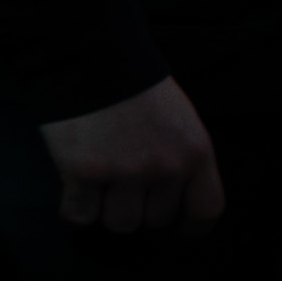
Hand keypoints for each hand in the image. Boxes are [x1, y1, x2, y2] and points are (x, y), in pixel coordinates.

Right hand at [40, 75, 227, 235]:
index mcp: (195, 150)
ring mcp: (125, 172)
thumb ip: (181, 155)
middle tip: (121, 185)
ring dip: (106, 208)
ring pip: (120, 224)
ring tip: (97, 180)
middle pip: (156, 220)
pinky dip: (74, 206)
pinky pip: (80, 216)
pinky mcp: (84, 173)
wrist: (89, 53)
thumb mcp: (178, 116)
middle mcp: (166, 166)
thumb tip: (170, 195)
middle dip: (139, 208)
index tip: (176, 228)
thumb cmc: (132, 80)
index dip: (190, 226)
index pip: (207, 210)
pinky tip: (74, 185)